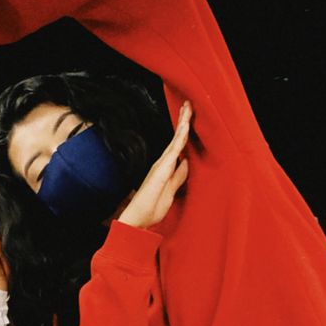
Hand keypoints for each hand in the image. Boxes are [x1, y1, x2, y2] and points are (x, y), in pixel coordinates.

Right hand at [118, 101, 192, 230]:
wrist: (137, 220)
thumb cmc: (150, 209)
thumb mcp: (171, 192)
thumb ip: (178, 177)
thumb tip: (186, 162)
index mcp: (165, 169)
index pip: (178, 147)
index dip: (184, 132)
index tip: (188, 118)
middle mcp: (163, 164)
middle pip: (177, 139)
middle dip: (183, 122)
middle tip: (188, 105)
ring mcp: (162, 165)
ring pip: (176, 140)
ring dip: (183, 124)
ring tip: (188, 108)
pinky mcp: (162, 169)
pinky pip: (174, 149)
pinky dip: (180, 136)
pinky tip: (185, 126)